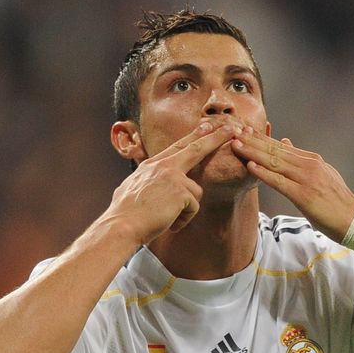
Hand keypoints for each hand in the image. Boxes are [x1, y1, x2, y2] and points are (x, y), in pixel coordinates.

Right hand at [105, 122, 238, 244]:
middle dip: (216, 137)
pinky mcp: (180, 191)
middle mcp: (163, 166)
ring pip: (196, 192)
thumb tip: (152, 186)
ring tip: (167, 219)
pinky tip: (169, 223)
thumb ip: (148, 182)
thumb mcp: (132, 188)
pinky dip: (183, 220)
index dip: (194, 136)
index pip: (177, 146)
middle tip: (232, 128)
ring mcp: (172, 176)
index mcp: (152, 165)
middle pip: (196, 148)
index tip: (207, 126)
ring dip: (185, 210)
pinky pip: (193, 207)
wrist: (121, 226)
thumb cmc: (125, 214)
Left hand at [231, 128, 353, 241]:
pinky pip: (279, 181)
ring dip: (253, 153)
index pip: (281, 146)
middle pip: (275, 150)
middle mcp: (308, 165)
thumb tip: (286, 142)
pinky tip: (250, 166)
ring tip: (236, 145)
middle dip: (253, 141)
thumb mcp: (321, 174)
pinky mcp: (303, 194)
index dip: (261, 138)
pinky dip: (263, 173)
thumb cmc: (336, 201)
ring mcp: (306, 179)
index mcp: (312, 160)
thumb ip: (301, 160)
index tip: (244, 130)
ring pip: (274, 162)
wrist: (353, 219)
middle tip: (234, 131)